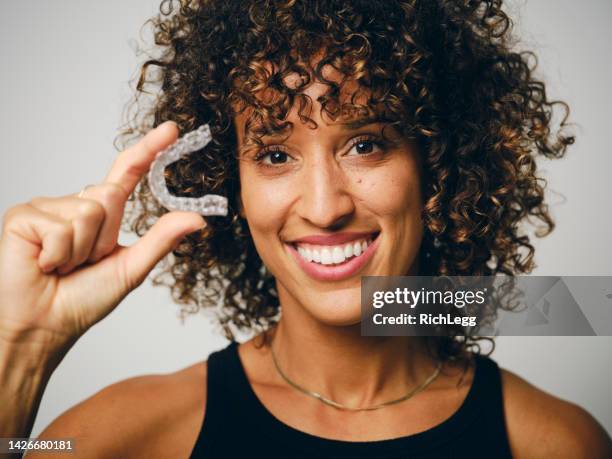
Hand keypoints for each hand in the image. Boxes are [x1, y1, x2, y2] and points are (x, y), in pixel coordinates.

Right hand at [0, 121, 206, 355]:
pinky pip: (61, 226)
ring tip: (62, 267)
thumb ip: (161, 240)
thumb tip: (198, 218)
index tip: (173, 130)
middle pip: (110, 195)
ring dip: (82, 250)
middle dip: (105, 237)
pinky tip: (44, 265)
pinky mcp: (24, 216)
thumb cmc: (81, 301)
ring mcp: (47, 208)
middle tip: (85, 263)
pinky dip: (59, 254)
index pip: (126, 174)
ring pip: (88, 211)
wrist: (41, 326)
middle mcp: (74, 205)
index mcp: (100, 215)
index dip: (149, 150)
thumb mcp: (130, 268)